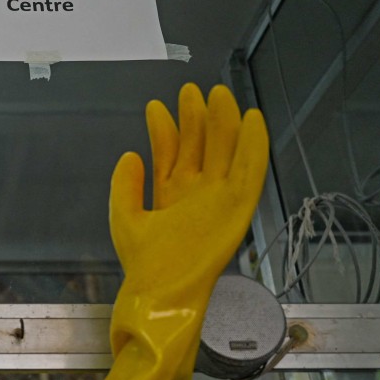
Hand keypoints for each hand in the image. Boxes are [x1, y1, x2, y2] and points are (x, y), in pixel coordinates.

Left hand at [109, 83, 268, 295]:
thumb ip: (125, 186)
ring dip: (224, 123)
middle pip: (201, 146)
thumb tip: (130, 153)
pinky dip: (254, 145)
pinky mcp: (238, 207)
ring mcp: (218, 198)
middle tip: (191, 89)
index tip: (155, 106)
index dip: (163, 128)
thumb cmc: (144, 264)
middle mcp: (196, 193)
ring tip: (217, 94)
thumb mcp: (125, 218)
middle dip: (196, 117)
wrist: (162, 290)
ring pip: (226, 151)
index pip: (170, 153)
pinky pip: (251, 170)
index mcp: (170, 195)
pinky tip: (253, 120)